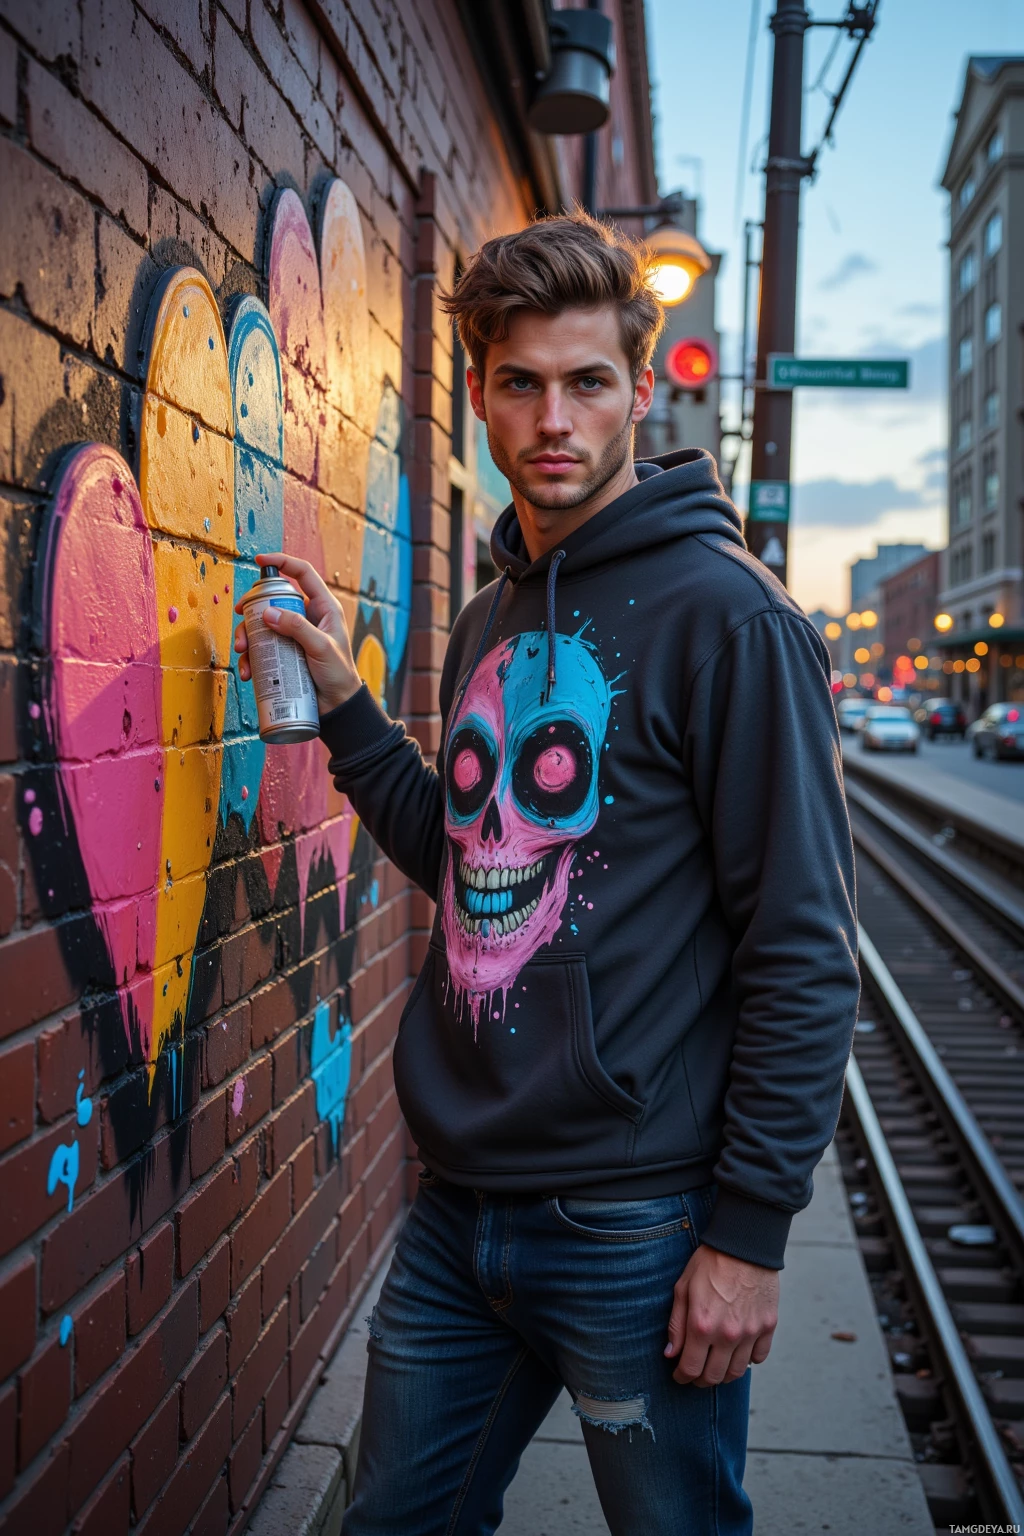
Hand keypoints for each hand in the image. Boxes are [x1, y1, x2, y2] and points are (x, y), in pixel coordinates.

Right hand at [233, 553, 361, 713]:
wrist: (337, 706)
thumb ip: (298, 628)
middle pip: (274, 599)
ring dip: (247, 635)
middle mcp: (307, 617)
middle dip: (253, 608)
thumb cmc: (339, 674)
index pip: (303, 573)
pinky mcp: (284, 653)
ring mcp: (294, 635)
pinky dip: (251, 658)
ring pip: (262, 625)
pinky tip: (248, 671)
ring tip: (243, 652)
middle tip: (240, 616)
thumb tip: (267, 612)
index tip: (261, 560)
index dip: (282, 562)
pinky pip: (262, 648)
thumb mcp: (321, 647)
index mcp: (323, 607)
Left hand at [664, 1244, 777, 1386]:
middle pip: (714, 1376)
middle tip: (696, 1374)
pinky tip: (738, 1353)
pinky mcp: (768, 1326)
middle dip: (701, 1380)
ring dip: (724, 1375)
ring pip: (737, 1372)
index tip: (680, 1375)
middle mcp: (727, 1334)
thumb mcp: (683, 1288)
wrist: (744, 1245)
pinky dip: (748, 1360)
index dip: (682, 1377)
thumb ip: (676, 1324)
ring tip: (716, 1367)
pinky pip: (758, 1357)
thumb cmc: (710, 1263)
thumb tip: (671, 1354)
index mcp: (702, 1325)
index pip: (691, 1368)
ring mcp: (750, 1332)